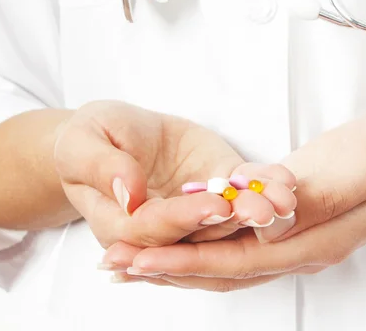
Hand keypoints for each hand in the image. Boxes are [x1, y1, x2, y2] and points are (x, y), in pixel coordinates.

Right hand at [54, 100, 295, 250]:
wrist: (116, 133)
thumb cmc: (90, 139)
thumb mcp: (82, 144)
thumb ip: (102, 167)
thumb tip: (129, 194)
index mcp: (121, 224)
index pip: (154, 229)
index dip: (186, 218)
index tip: (214, 204)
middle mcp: (163, 227)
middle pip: (198, 232)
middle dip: (234, 223)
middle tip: (265, 211)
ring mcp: (193, 208)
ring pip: (226, 216)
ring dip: (258, 209)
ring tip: (283, 199)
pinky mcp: (215, 185)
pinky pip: (239, 188)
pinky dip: (262, 183)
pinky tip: (283, 178)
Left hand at [103, 104, 365, 290]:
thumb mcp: (363, 168)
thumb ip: (312, 201)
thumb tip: (261, 226)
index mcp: (313, 239)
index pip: (235, 260)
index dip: (183, 260)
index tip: (138, 257)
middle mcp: (299, 246)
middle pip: (220, 267)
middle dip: (165, 267)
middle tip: (114, 263)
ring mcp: (294, 234)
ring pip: (223, 258)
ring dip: (176, 258)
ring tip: (131, 259)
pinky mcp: (289, 215)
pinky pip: (237, 237)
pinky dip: (200, 239)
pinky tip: (177, 233)